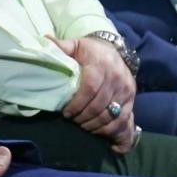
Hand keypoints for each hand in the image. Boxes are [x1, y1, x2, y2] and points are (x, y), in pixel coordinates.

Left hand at [47, 35, 135, 149]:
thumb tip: (44, 42)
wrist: (115, 51)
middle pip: (100, 106)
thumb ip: (62, 47)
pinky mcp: (132, 100)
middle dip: (84, 118)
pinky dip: (111, 131)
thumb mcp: (76, 45)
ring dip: (95, 126)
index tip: (66, 112)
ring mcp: (127, 91)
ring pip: (112, 116)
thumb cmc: (91, 51)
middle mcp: (117, 78)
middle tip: (73, 121)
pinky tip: (100, 134)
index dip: (77, 104)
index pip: (90, 89)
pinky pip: (124, 121)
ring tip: (83, 126)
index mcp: (101, 65)